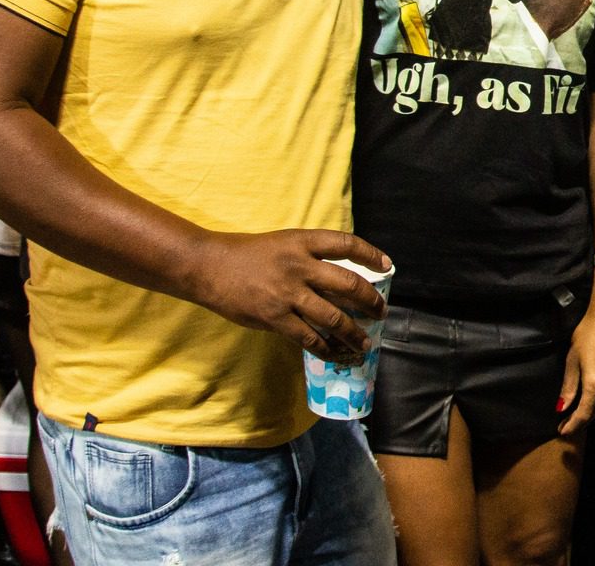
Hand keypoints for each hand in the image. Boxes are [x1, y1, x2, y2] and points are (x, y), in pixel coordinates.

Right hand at [184, 229, 389, 364]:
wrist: (207, 266)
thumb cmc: (247, 254)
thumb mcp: (283, 243)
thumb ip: (310, 257)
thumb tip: (342, 279)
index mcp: (303, 242)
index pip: (347, 244)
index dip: (371, 254)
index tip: (387, 266)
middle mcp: (299, 266)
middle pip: (349, 284)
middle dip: (371, 301)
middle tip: (381, 313)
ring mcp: (287, 294)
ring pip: (333, 317)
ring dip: (354, 333)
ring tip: (365, 343)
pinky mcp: (274, 317)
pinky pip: (308, 337)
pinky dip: (326, 348)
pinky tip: (335, 353)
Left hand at [557, 310, 594, 435]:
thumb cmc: (587, 336)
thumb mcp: (572, 361)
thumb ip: (568, 388)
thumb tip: (561, 409)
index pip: (584, 414)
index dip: (572, 426)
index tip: (562, 432)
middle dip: (580, 420)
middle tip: (565, 424)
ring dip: (593, 411)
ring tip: (579, 413)